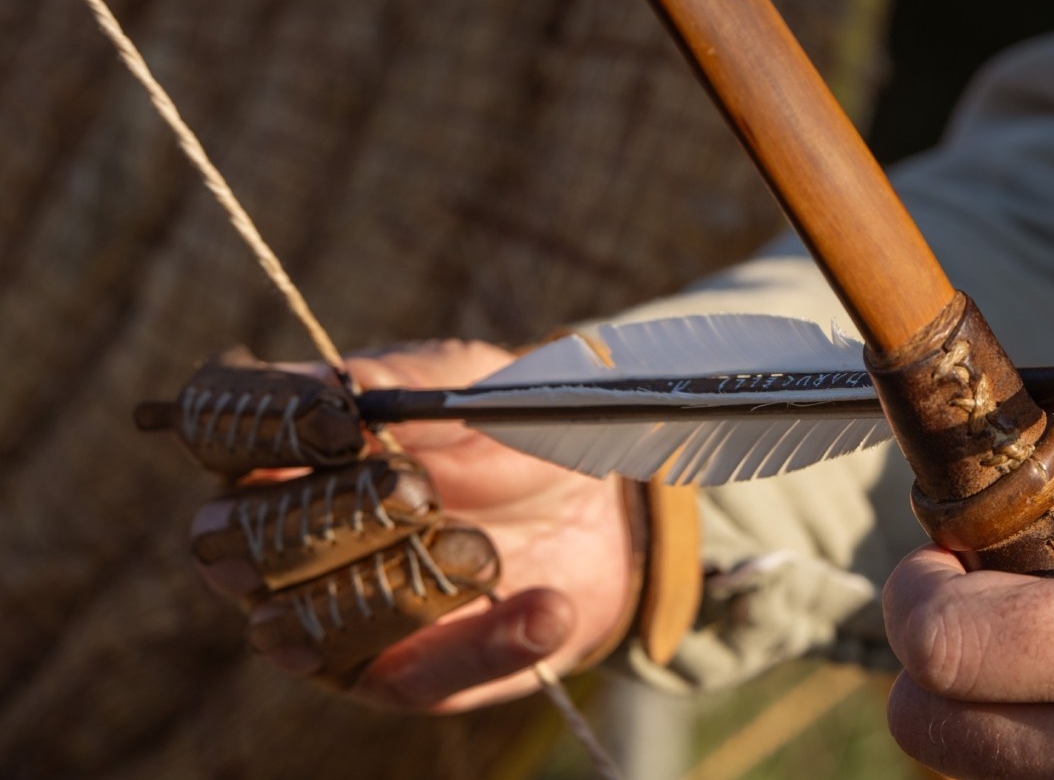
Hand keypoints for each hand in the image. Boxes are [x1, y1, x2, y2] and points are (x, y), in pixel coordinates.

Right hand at [192, 340, 633, 712]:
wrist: (587, 504)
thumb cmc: (499, 429)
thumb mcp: (463, 385)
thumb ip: (399, 381)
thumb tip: (328, 387)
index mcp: (272, 448)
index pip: (214, 430)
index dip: (260, 426)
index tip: (339, 423)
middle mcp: (268, 542)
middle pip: (233, 544)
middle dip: (324, 519)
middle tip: (415, 494)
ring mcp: (316, 621)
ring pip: (298, 628)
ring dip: (395, 589)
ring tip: (485, 550)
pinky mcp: (389, 679)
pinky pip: (414, 678)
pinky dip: (483, 644)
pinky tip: (544, 608)